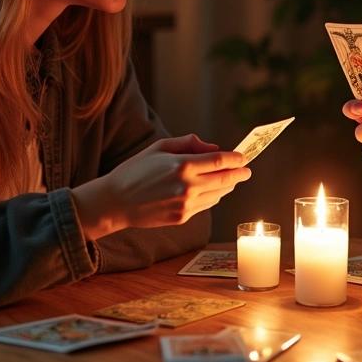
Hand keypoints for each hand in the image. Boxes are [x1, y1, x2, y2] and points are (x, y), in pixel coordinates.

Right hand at [72, 134, 250, 239]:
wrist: (115, 202)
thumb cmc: (135, 171)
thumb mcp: (159, 148)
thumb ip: (189, 144)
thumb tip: (213, 148)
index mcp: (182, 165)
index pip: (220, 161)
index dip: (236, 159)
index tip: (243, 157)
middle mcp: (187, 186)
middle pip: (225, 179)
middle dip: (239, 174)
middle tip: (246, 170)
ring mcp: (186, 204)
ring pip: (218, 194)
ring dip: (227, 186)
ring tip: (229, 179)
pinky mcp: (183, 217)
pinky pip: (206, 205)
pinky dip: (212, 197)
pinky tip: (211, 191)